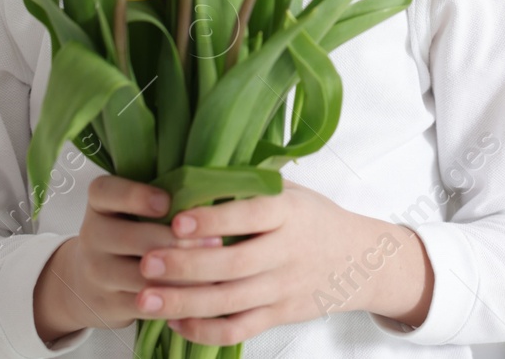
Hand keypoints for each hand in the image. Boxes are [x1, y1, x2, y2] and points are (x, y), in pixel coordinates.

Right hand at [32, 175, 222, 343]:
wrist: (88, 281)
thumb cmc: (129, 231)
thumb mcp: (133, 207)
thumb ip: (163, 194)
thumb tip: (210, 189)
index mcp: (99, 202)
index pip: (107, 191)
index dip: (136, 196)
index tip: (168, 202)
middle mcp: (92, 234)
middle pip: (133, 238)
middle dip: (178, 242)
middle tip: (216, 242)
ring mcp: (97, 272)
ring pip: (143, 276)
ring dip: (184, 276)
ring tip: (218, 272)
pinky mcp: (108, 304)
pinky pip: (146, 304)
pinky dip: (176, 301)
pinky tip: (202, 296)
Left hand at [132, 180, 434, 346]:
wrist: (359, 260)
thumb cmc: (314, 218)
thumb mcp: (290, 192)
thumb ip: (249, 186)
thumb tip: (192, 174)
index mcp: (288, 213)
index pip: (250, 216)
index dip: (214, 220)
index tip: (177, 220)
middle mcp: (287, 251)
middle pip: (234, 264)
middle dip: (186, 266)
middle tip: (147, 262)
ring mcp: (283, 287)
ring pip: (230, 302)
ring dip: (184, 303)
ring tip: (145, 299)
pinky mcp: (280, 314)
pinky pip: (239, 329)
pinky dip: (206, 330)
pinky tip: (176, 322)